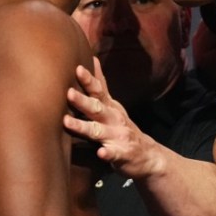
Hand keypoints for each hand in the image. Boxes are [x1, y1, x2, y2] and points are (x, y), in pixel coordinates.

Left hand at [64, 59, 156, 178]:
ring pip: (98, 131)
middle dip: (82, 101)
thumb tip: (93, 59)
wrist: (148, 155)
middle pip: (96, 108)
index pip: (98, 91)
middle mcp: (113, 119)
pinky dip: (108, 153)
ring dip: (83, 126)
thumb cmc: (122, 128)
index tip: (77, 69)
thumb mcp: (113, 105)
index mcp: (109, 107)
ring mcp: (118, 137)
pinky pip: (114, 154)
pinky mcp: (122, 154)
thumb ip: (101, 86)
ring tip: (67, 122)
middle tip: (68, 93)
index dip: (88, 80)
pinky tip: (101, 153)